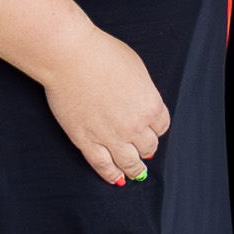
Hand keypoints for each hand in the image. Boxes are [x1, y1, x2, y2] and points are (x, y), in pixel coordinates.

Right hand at [44, 27, 169, 185]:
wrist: (71, 57)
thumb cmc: (102, 54)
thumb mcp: (136, 68)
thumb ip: (143, 91)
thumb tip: (141, 103)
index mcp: (150, 105)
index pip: (161, 126)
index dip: (156, 129)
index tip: (151, 130)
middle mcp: (135, 125)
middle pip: (148, 146)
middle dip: (146, 149)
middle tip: (144, 152)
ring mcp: (110, 136)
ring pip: (128, 162)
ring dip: (134, 170)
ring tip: (135, 174)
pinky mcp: (86, 141)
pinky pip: (103, 165)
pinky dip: (111, 174)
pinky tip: (115, 178)